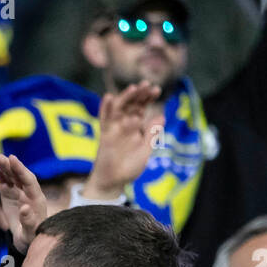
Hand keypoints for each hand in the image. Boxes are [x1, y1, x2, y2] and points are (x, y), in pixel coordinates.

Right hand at [0, 149, 46, 251]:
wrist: (27, 237)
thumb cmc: (31, 235)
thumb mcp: (30, 231)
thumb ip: (29, 220)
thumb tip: (25, 208)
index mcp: (36, 197)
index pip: (29, 179)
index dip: (20, 169)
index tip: (11, 158)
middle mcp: (27, 189)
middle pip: (16, 172)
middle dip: (4, 162)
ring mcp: (17, 188)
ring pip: (8, 172)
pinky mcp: (9, 189)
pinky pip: (1, 176)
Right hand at [84, 81, 162, 200]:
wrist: (113, 181)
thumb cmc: (130, 167)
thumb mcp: (145, 151)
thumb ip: (152, 134)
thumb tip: (162, 115)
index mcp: (137, 126)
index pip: (143, 107)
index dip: (149, 98)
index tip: (157, 90)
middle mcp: (125, 123)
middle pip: (132, 104)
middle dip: (139, 94)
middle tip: (147, 85)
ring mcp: (114, 128)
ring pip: (119, 108)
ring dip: (125, 97)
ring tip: (133, 88)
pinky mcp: (104, 135)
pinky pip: (104, 119)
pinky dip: (105, 108)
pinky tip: (109, 97)